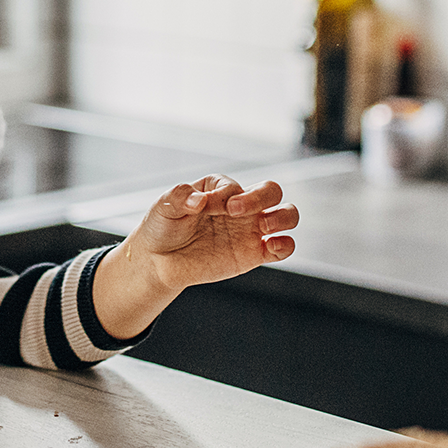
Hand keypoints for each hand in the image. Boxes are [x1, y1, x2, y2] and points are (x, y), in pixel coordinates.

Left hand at [131, 175, 297, 289]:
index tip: (202, 207)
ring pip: (287, 215)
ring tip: (262, 227)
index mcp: (220, 188)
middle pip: (271, 191)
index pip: (233, 186)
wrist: (160, 260)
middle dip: (260, 197)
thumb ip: (180, 196)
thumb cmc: (163, 226)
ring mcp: (251, 230)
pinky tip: (269, 247)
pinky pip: (284, 247)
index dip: (222, 195)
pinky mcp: (255, 254)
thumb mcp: (164, 206)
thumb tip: (199, 200)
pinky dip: (285, 246)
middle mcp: (241, 206)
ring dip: (282, 217)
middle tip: (236, 211)